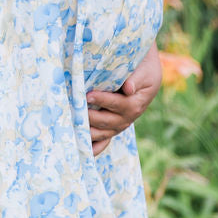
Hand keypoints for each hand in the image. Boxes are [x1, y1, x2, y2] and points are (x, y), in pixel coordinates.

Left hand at [86, 42, 162, 156]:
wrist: (144, 70)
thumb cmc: (143, 67)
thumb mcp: (144, 71)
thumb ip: (136, 79)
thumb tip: (128, 89)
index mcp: (136, 104)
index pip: (118, 104)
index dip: (103, 100)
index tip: (89, 95)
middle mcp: (128, 118)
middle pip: (108, 121)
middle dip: (90, 116)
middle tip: (75, 109)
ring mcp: (120, 124)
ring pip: (103, 133)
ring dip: (88, 132)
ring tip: (73, 126)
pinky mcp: (113, 127)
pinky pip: (104, 141)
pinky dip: (94, 147)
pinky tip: (82, 151)